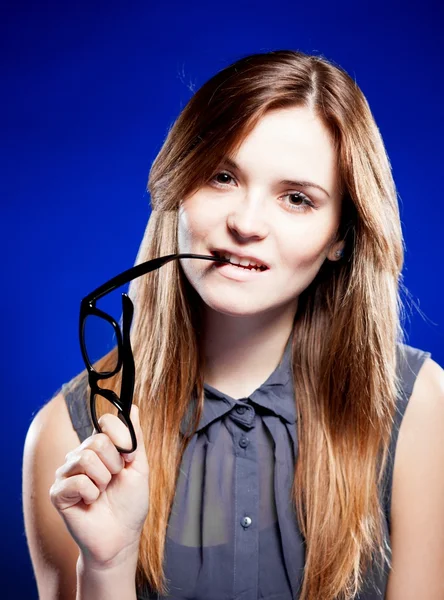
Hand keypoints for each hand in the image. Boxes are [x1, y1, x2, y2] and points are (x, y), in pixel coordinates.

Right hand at [50, 404, 148, 568]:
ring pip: (86, 458)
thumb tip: (134, 407)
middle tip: (114, 480)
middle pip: (97, 440)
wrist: (121, 537)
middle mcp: (80, 455)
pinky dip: (92, 494)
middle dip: (115, 463)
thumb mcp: (139, 466)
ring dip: (104, 479)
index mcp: (99, 447)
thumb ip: (135, 438)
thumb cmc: (130, 503)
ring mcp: (66, 473)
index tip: (129, 458)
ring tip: (103, 492)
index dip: (122, 439)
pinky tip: (91, 502)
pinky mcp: (58, 493)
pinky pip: (78, 481)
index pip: (106, 422)